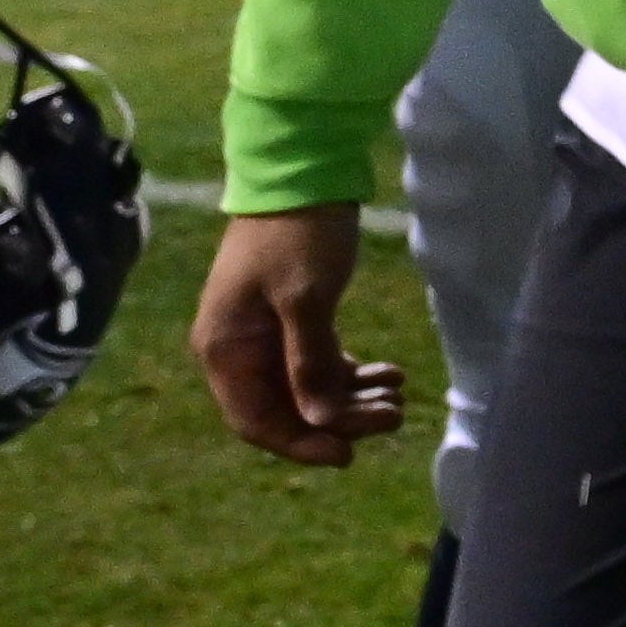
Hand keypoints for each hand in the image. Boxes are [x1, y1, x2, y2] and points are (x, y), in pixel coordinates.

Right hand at [193, 203, 405, 463]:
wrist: (302, 173)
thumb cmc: (298, 234)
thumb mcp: (306, 300)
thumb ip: (310, 364)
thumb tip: (321, 421)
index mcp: (225, 349)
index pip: (257, 421)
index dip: (302, 444)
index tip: (349, 454)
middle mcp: (238, 349)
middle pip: (288, 409)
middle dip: (340, 420)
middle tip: (394, 415)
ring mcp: (264, 334)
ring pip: (309, 389)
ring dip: (353, 398)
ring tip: (400, 395)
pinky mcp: (292, 318)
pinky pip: (319, 363)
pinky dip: (352, 374)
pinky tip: (391, 373)